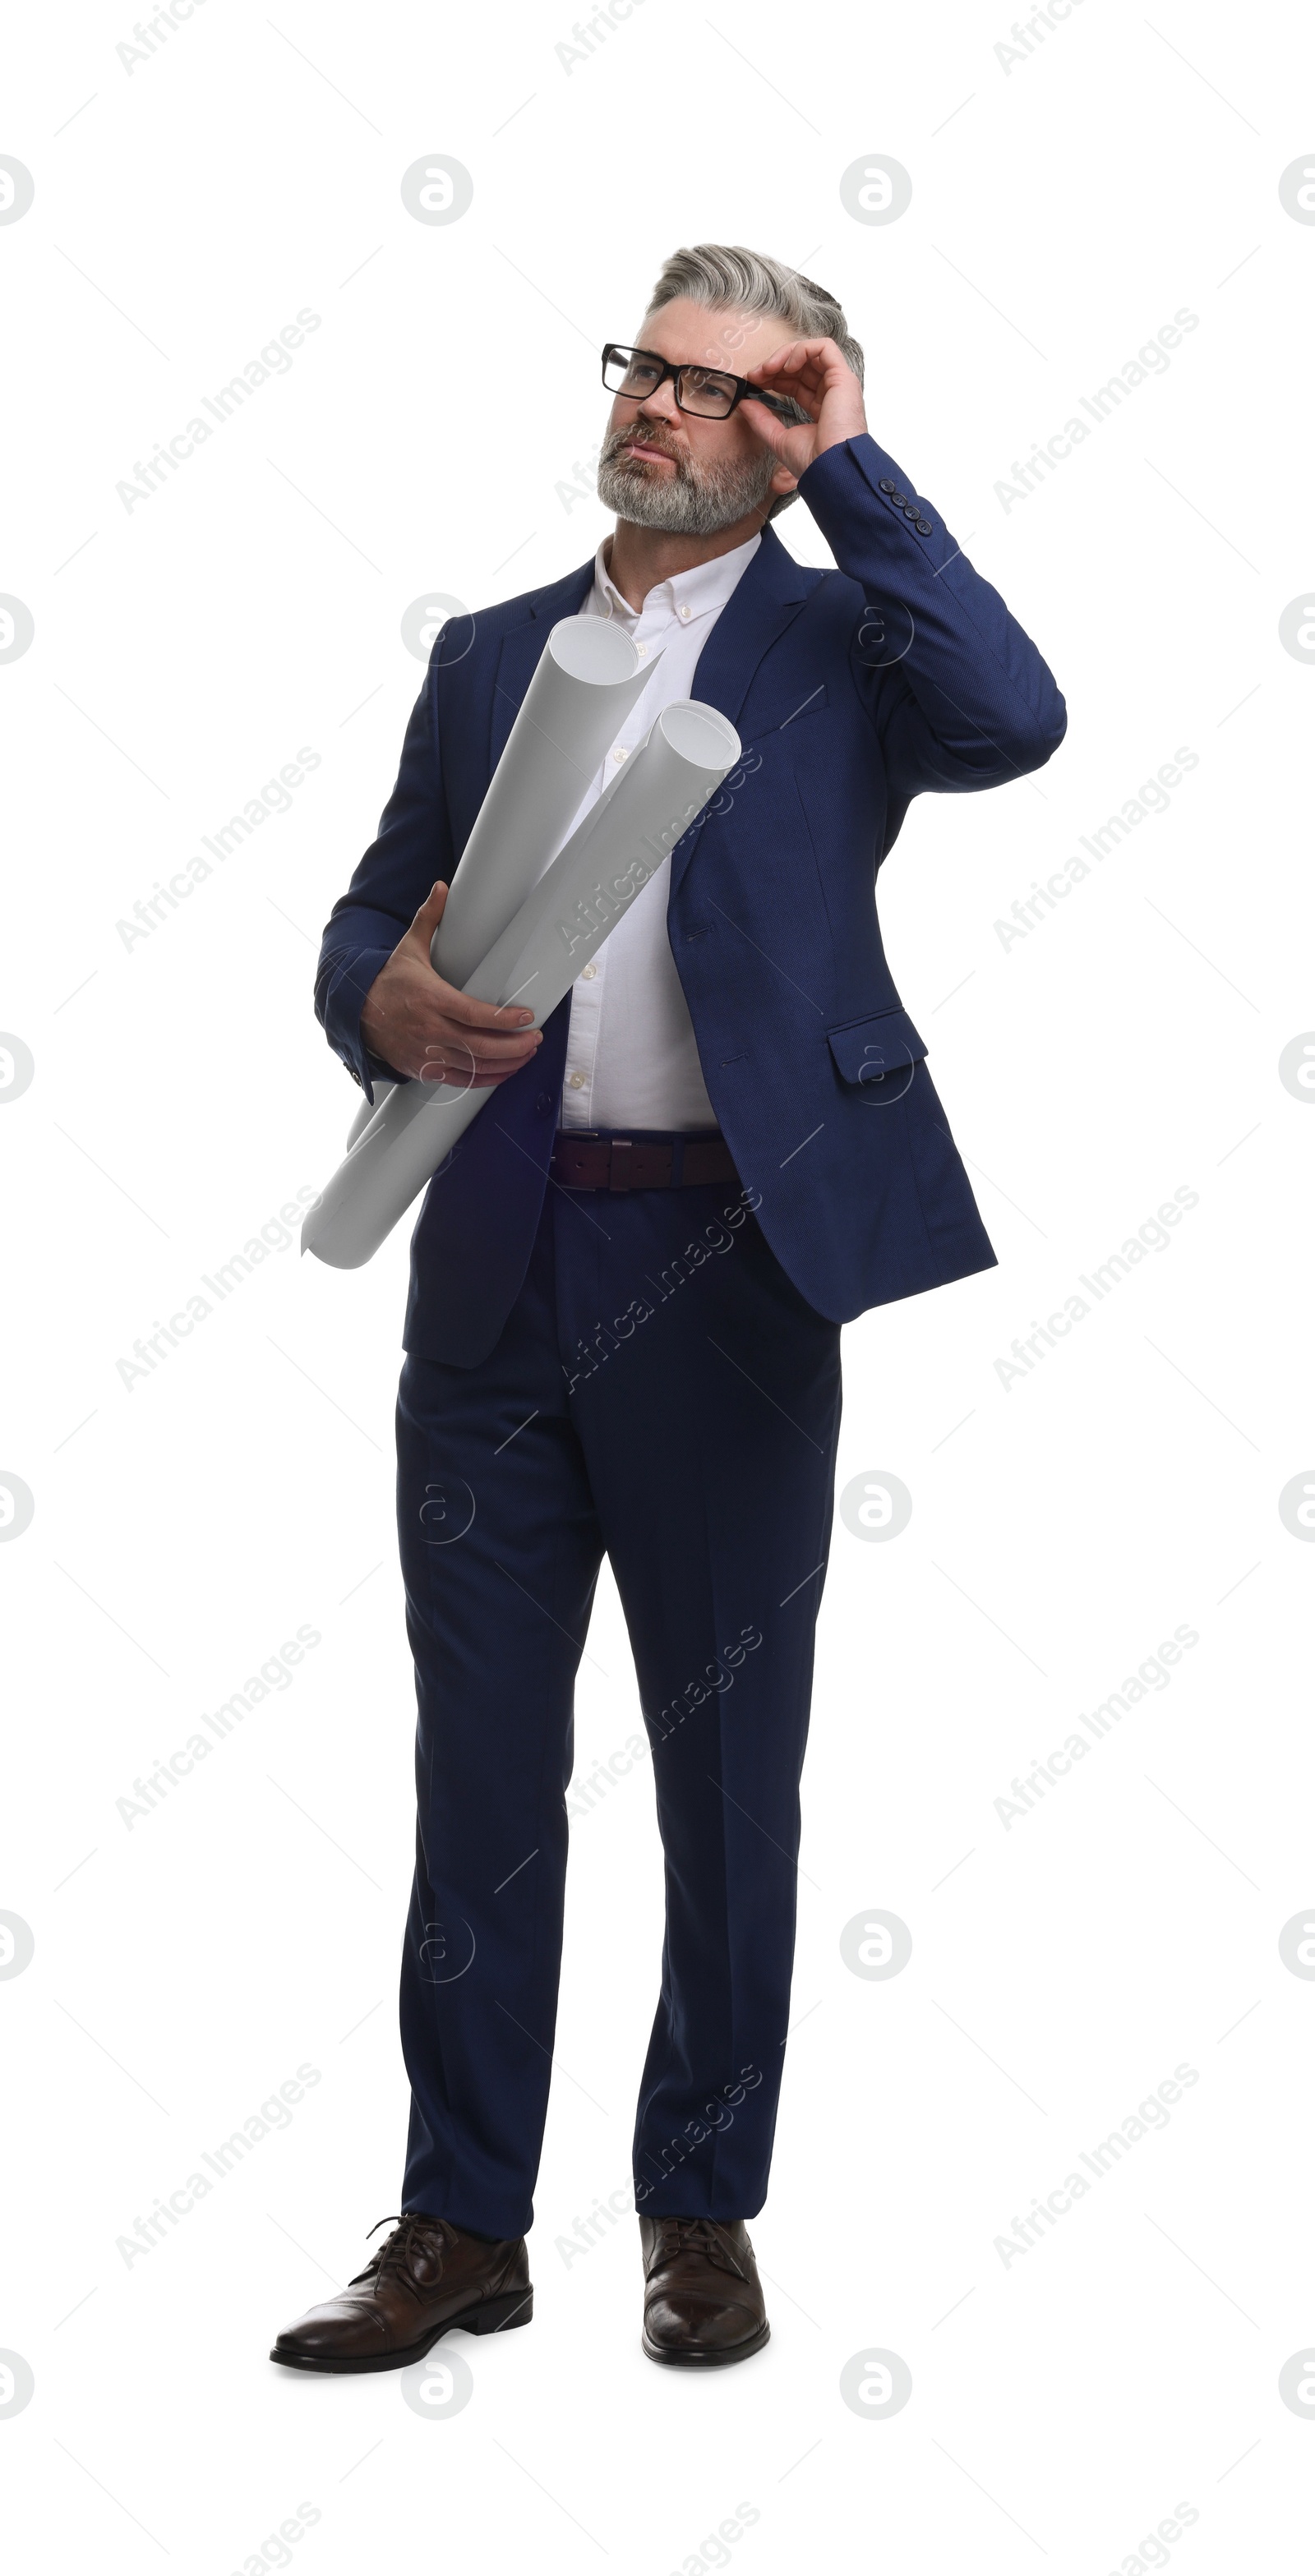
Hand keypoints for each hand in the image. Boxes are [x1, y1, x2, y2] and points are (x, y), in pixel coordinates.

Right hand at [358, 881, 543, 1088]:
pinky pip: (461, 1080)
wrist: (356, 1013)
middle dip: (515, 1046)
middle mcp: (430, 1029)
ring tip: (527, 1053)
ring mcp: (427, 1052)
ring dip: (506, 1064)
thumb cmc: (388, 981)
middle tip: (536, 1038)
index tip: (527, 1017)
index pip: (474, 1014)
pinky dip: (485, 1079)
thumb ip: (429, 918)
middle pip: (480, 1046)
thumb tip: (441, 886)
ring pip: (474, 1067)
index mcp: (431, 998)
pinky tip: (504, 1070)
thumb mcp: (408, 948)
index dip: (504, 1019)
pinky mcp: (424, 1069)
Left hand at [739, 336, 867, 481]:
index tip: (752, 382)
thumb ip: (761, 420)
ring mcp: (839, 384)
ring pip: (811, 353)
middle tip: (754, 375)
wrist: (829, 470)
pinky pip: (824, 348)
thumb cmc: (812, 462)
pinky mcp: (844, 377)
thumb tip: (743, 403)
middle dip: (774, 366)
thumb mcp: (777, 439)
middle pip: (801, 367)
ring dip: (784, 355)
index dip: (772, 378)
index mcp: (820, 409)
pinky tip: (787, 365)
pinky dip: (802, 350)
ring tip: (767, 369)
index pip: (795, 383)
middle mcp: (831, 394)